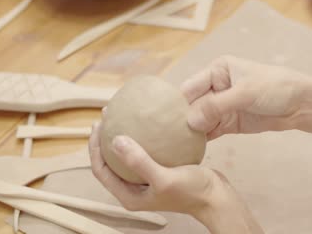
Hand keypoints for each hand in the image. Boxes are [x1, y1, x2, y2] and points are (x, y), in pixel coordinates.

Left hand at [88, 122, 225, 214]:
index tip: (98, 125)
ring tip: (124, 114)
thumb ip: (139, 161)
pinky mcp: (160, 170)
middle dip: (105, 139)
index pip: (101, 170)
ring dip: (123, 136)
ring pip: (127, 155)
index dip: (95, 148)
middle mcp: (135, 188)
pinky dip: (144, 137)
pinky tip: (150, 122)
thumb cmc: (192, 192)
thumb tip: (115, 140)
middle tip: (107, 115)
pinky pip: (146, 151)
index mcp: (129, 195)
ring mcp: (147, 179)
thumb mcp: (164, 178)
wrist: (216, 197)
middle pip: (111, 161)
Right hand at [181, 55, 311, 138]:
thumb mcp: (245, 93)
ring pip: (200, 120)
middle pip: (192, 105)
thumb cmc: (276, 88)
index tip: (168, 121)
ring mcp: (222, 107)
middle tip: (171, 137)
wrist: (301, 104)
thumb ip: (217, 106)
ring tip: (177, 145)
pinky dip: (203, 139)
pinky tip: (192, 148)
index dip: (180, 104)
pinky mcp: (229, 123)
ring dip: (192, 131)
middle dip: (184, 120)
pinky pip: (211, 131)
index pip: (191, 87)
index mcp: (217, 71)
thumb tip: (191, 121)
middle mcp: (215, 87)